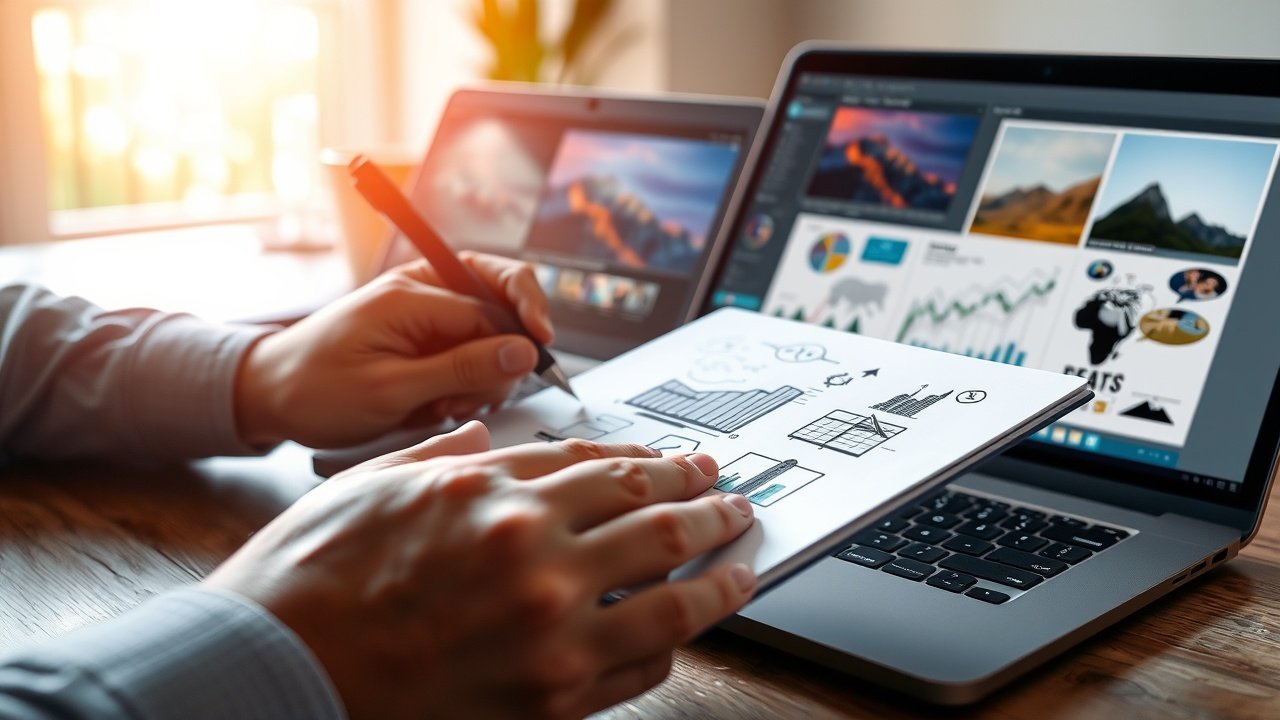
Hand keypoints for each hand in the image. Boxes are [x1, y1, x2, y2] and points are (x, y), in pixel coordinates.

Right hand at [203, 424, 757, 719]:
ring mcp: (547, 631)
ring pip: (671, 593)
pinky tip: (684, 627)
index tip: (681, 462)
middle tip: (730, 494)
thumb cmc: (308, 580)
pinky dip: (671, 641)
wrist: (271, 675)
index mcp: (490, 494)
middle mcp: (530, 554)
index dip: (654, 462)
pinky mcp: (550, 700)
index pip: (602, 466)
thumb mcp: (374, 484)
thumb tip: (495, 431)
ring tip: (743, 555)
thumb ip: (449, 454)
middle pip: (654, 517)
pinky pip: (640, 665)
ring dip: (720, 570)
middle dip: (706, 502)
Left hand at [234, 253, 553, 446]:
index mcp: (412, 294)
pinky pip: (466, 349)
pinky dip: (464, 381)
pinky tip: (438, 404)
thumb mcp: (391, 390)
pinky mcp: (421, 332)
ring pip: (488, 331)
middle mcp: (422, 291)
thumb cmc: (315, 391)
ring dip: (481, 374)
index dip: (523, 331)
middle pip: (499, 300)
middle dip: (504, 351)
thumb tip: (523, 351)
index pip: (493, 302)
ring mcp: (422, 310)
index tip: (540, 364)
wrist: (267, 395)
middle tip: (484, 395)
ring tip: (444, 406)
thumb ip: (460, 369)